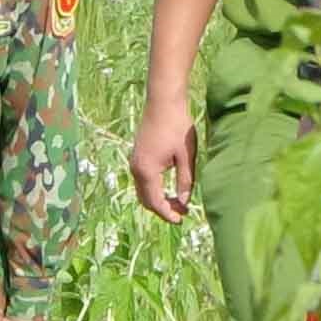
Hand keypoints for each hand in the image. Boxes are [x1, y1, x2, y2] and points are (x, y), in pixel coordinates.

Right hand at [129, 91, 198, 219]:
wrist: (163, 101)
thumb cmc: (177, 126)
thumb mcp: (186, 156)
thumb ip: (185, 181)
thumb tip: (184, 202)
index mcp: (147, 170)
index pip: (155, 202)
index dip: (168, 213)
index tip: (181, 220)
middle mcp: (136, 168)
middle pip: (146, 199)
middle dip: (162, 209)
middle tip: (181, 213)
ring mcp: (134, 161)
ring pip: (143, 190)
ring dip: (158, 199)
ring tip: (177, 203)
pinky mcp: (137, 155)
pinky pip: (142, 180)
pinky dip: (153, 189)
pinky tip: (168, 188)